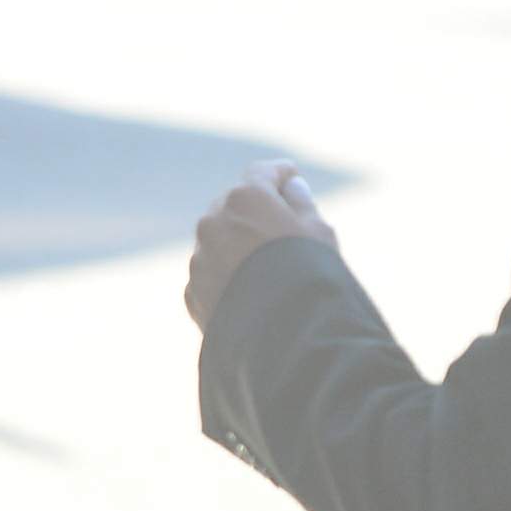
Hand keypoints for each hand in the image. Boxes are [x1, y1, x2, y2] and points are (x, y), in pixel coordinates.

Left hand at [186, 161, 337, 331]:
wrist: (282, 337)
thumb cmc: (309, 277)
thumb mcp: (318, 234)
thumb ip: (302, 204)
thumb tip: (292, 188)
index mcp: (246, 198)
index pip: (262, 173)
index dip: (281, 173)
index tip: (291, 176)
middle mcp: (213, 221)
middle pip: (234, 205)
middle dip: (254, 210)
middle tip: (279, 221)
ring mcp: (198, 258)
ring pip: (217, 241)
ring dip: (236, 245)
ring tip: (264, 265)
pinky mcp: (192, 291)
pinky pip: (210, 274)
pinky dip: (225, 276)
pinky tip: (248, 292)